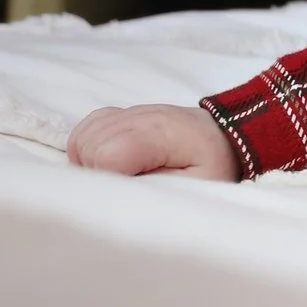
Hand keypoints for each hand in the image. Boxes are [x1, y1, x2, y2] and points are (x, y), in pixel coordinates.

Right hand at [66, 104, 237, 179]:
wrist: (223, 141)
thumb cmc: (211, 169)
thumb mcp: (197, 188)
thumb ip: (157, 190)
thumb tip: (118, 194)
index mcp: (164, 133)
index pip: (108, 154)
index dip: (110, 180)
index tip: (132, 191)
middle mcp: (143, 116)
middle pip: (91, 146)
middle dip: (101, 173)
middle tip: (130, 184)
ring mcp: (130, 112)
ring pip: (84, 138)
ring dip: (93, 162)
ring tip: (123, 175)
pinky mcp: (119, 114)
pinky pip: (85, 130)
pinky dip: (88, 148)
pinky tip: (110, 163)